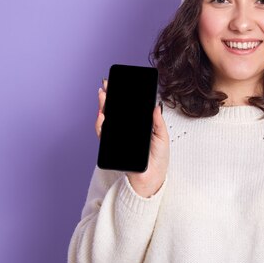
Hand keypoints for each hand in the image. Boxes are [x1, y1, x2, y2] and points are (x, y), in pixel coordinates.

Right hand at [95, 78, 169, 197]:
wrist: (153, 178)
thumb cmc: (158, 159)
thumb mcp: (162, 137)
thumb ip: (158, 122)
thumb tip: (156, 105)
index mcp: (137, 127)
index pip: (127, 109)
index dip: (122, 97)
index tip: (119, 84)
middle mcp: (125, 131)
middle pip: (114, 111)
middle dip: (109, 98)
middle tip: (106, 85)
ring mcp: (118, 139)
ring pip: (106, 120)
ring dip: (103, 107)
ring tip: (103, 96)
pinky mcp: (112, 148)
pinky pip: (104, 135)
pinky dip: (101, 125)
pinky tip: (103, 116)